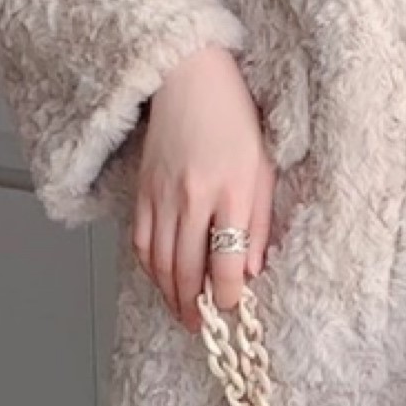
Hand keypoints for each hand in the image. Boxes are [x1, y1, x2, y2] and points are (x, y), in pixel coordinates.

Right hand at [133, 43, 275, 331]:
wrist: (188, 78)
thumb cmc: (233, 118)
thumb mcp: (264, 167)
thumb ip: (260, 221)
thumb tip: (251, 269)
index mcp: (231, 190)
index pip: (226, 259)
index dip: (228, 294)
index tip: (232, 309)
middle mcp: (193, 197)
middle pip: (187, 268)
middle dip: (194, 306)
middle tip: (201, 327)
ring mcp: (162, 195)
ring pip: (161, 262)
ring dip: (170, 294)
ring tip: (181, 314)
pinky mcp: (143, 191)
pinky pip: (142, 242)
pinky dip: (150, 269)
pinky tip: (161, 281)